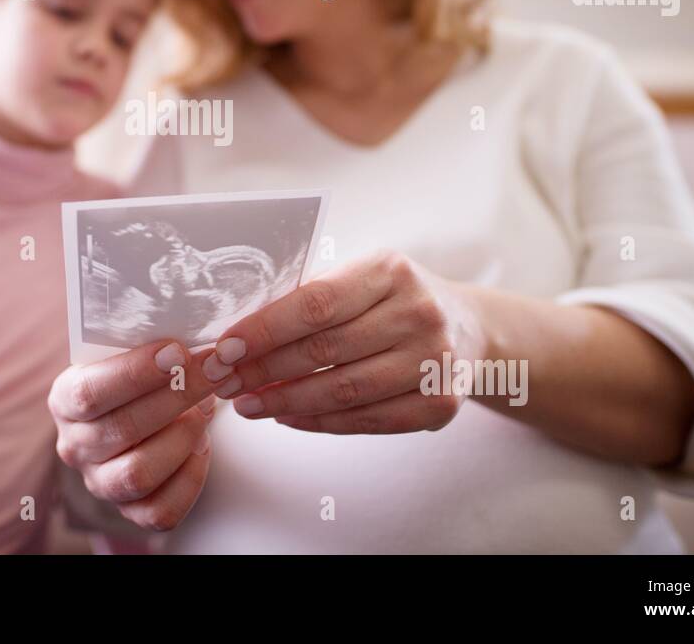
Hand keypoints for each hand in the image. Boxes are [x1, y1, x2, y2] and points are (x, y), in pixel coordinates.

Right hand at [48, 341, 221, 530]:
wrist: (144, 414)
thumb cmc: (140, 377)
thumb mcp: (131, 352)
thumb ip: (148, 342)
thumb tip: (192, 323)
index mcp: (65, 399)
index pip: (90, 392)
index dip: (135, 374)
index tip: (178, 351)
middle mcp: (75, 445)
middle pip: (122, 428)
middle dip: (178, 396)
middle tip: (215, 369)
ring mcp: (100, 482)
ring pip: (139, 473)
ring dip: (183, 436)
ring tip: (206, 408)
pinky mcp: (131, 511)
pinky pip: (162, 509)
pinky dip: (191, 476)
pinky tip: (202, 446)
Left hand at [201, 250, 488, 433]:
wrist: (468, 326)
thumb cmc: (395, 299)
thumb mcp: (364, 277)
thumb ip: (313, 297)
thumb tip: (240, 335)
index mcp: (391, 270)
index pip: (316, 303)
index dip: (265, 329)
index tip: (225, 348)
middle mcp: (418, 312)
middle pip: (325, 350)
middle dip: (264, 370)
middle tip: (225, 382)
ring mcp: (434, 360)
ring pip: (343, 391)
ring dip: (285, 402)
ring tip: (247, 404)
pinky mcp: (441, 403)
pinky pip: (367, 421)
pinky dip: (320, 422)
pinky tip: (288, 417)